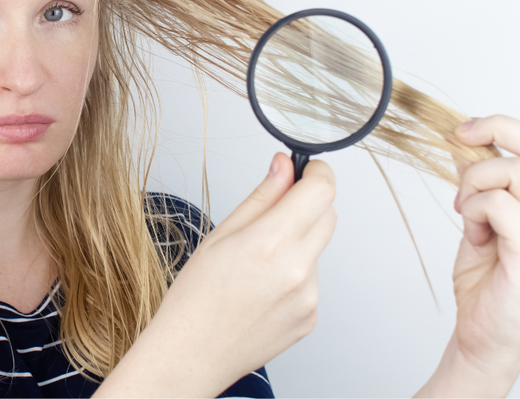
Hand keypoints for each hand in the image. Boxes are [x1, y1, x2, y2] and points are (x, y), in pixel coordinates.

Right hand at [95, 152, 336, 396]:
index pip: (321, 192)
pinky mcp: (311, 317)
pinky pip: (312, 280)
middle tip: (272, 213)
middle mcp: (297, 270)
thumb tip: (283, 166)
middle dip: (307, 205)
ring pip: (317, 249)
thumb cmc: (195, 298)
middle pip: (327, 216)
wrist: (192, 353)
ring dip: (297, 243)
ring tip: (255, 265)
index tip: (308, 169)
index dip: (318, 173)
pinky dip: (294, 275)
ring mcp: (309, 297)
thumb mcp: (220, 236)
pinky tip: (261, 289)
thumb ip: (261, 197)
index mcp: (270, 243)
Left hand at [417, 114, 519, 396]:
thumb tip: (464, 144)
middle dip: (489, 137)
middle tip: (457, 144)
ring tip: (467, 214)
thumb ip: (480, 185)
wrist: (483, 333)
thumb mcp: (479, 221)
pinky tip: (475, 234)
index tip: (463, 130)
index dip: (501, 126)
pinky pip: (501, 206)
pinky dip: (476, 211)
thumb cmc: (487, 282)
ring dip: (476, 185)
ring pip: (516, 172)